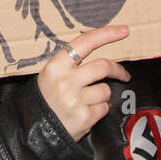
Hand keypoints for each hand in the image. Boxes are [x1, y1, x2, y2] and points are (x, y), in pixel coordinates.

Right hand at [36, 25, 130, 141]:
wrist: (36, 129)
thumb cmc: (47, 98)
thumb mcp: (51, 74)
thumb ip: (71, 64)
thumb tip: (100, 49)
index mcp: (56, 65)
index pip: (84, 43)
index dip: (106, 34)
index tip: (124, 30)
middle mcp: (66, 80)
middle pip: (103, 66)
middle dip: (118, 70)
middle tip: (124, 74)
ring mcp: (75, 99)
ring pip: (105, 90)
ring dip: (101, 95)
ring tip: (87, 101)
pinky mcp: (84, 117)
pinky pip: (104, 108)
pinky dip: (99, 110)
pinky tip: (85, 112)